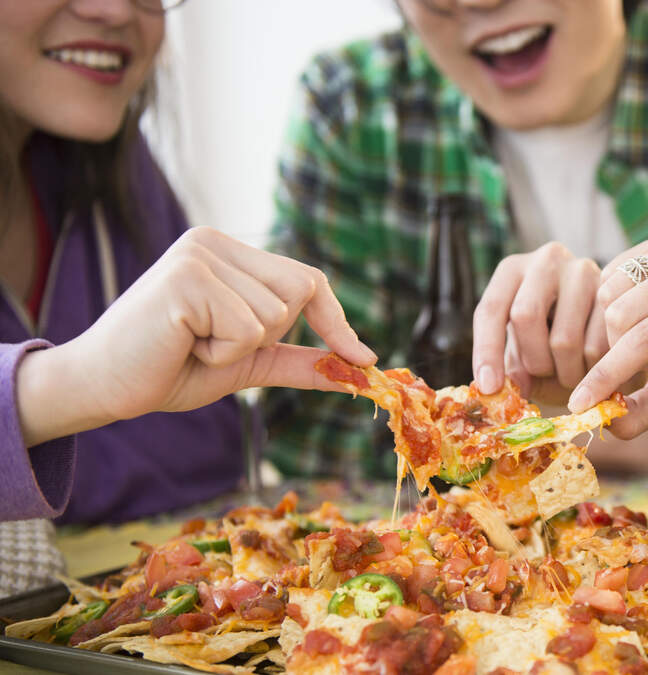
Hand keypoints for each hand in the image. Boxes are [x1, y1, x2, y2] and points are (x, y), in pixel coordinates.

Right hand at [16, 227, 375, 445]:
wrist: (105, 388)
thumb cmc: (171, 370)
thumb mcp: (250, 363)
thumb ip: (300, 359)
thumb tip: (360, 369)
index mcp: (230, 252)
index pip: (308, 280)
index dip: (335, 321)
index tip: (363, 356)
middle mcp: (215, 242)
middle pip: (300, 293)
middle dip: (269, 337)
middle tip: (212, 345)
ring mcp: (200, 255)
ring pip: (275, 316)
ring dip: (239, 350)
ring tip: (192, 345)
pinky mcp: (188, 278)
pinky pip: (248, 330)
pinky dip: (222, 354)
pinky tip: (182, 345)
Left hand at [472, 242, 606, 398]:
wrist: (598, 319)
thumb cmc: (549, 337)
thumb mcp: (523, 349)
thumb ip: (513, 369)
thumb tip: (510, 389)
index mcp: (512, 270)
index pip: (491, 309)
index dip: (486, 352)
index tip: (489, 388)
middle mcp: (547, 260)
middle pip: (526, 316)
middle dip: (532, 360)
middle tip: (543, 376)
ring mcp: (584, 271)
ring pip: (564, 339)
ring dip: (565, 373)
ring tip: (570, 374)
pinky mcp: (616, 293)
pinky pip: (598, 347)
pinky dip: (592, 371)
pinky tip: (593, 368)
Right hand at [567, 235, 647, 437]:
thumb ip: (642, 414)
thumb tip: (603, 424)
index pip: (645, 340)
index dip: (607, 375)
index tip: (578, 404)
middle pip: (620, 313)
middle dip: (618, 350)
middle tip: (644, 363)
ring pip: (608, 292)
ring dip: (615, 328)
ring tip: (645, 340)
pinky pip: (608, 275)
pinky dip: (612, 305)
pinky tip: (638, 318)